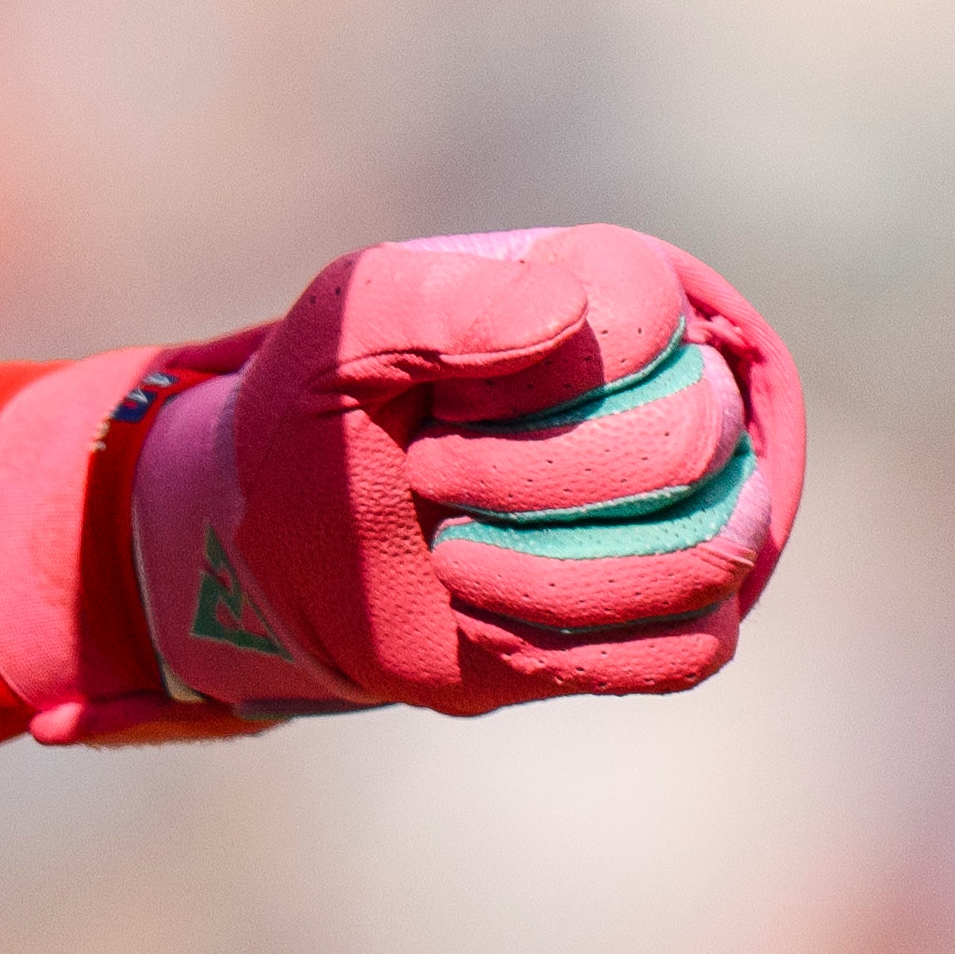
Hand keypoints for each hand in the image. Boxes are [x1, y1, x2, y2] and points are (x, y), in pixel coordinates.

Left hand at [0, 224, 800, 738]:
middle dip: (547, 477)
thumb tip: (584, 314)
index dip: (560, 365)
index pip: (668, 317)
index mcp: (614, 300)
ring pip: (692, 558)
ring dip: (546, 566)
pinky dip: (579, 646)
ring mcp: (665, 516)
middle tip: (430, 478)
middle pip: (685, 454)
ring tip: (442, 542)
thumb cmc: (300, 408)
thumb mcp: (346, 330)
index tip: (445, 395)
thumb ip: (452, 303)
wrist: (262, 530)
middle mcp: (665, 397)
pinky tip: (483, 618)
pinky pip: (674, 654)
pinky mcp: (641, 629)